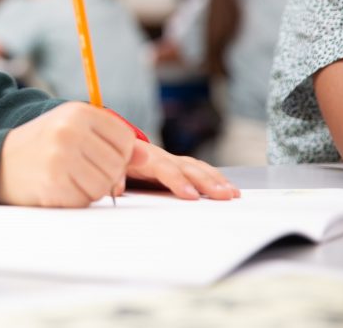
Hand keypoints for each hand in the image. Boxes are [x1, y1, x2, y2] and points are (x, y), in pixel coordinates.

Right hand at [0, 101, 145, 206]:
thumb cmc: (39, 146)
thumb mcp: (71, 130)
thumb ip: (108, 139)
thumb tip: (142, 154)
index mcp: (78, 112)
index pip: (125, 140)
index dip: (117, 154)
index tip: (96, 156)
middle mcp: (70, 130)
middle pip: (117, 164)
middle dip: (104, 174)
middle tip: (78, 170)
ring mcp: (61, 157)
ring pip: (104, 185)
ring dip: (90, 189)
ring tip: (68, 178)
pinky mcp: (54, 182)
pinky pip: (85, 200)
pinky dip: (75, 199)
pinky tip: (57, 187)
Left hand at [124, 143, 240, 200]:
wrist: (114, 147)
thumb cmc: (114, 160)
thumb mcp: (110, 167)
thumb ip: (114, 176)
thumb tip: (116, 188)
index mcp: (145, 157)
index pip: (164, 168)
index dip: (178, 181)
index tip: (191, 196)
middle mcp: (163, 156)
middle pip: (188, 168)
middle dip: (207, 181)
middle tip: (224, 196)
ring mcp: (173, 160)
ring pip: (197, 167)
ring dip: (216, 180)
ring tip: (232, 194)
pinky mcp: (179, 165)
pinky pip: (200, 170)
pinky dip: (216, 178)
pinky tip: (229, 188)